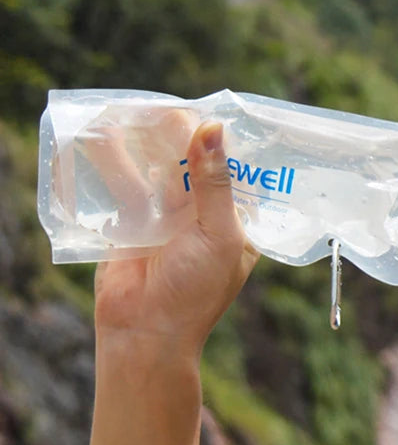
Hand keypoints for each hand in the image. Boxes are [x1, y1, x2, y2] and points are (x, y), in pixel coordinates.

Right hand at [94, 122, 258, 350]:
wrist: (144, 333)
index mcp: (237, 221)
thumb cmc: (196, 292)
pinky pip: (129, 185)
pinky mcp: (134, 222)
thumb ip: (215, 183)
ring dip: (152, 145)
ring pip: (162, 171)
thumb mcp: (218, 234)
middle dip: (185, 139)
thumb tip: (212, 130)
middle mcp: (205, 216)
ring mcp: (168, 218)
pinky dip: (120, 162)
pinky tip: (112, 135)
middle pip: (197, 166)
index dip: (226, 145)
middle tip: (173, 111)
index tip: (217, 114)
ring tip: (144, 113)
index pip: (237, 173)